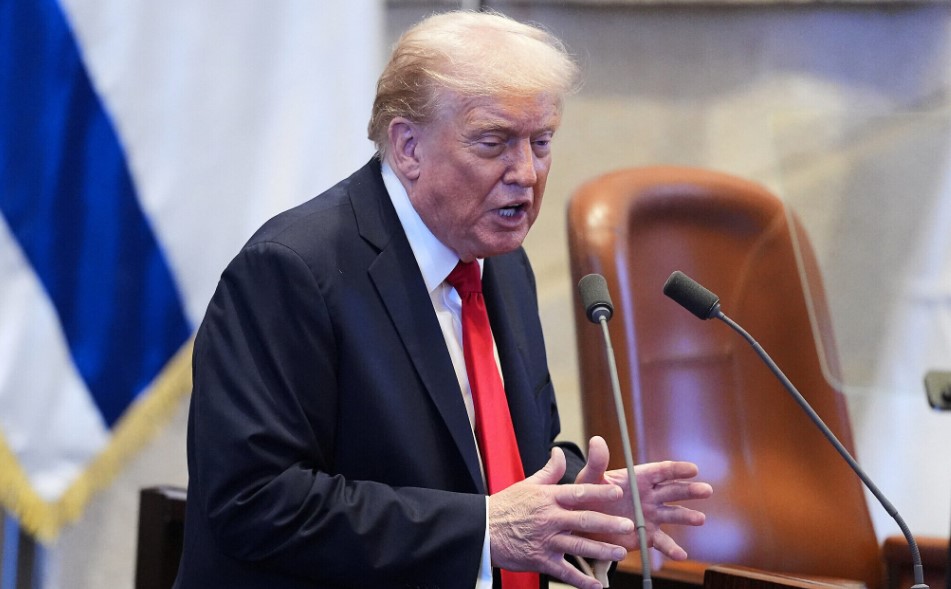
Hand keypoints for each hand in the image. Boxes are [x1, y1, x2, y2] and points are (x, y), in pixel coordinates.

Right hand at [487, 447, 635, 588]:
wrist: (482, 531)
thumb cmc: (505, 506)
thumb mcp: (527, 485)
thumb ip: (549, 472)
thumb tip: (559, 453)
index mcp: (548, 498)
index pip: (577, 493)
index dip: (598, 493)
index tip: (617, 492)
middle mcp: (550, 519)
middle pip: (584, 520)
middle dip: (608, 524)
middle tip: (628, 525)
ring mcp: (546, 541)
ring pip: (579, 546)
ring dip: (602, 550)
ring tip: (620, 552)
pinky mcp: (541, 560)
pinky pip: (565, 572)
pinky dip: (582, 580)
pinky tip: (597, 585)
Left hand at [574, 436, 712, 559]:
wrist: (582, 523)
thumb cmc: (586, 496)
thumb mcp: (589, 479)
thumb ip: (596, 462)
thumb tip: (596, 440)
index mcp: (638, 478)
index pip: (661, 471)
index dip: (677, 470)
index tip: (693, 469)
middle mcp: (649, 496)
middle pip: (673, 491)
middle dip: (689, 490)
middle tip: (706, 490)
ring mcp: (650, 516)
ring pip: (673, 514)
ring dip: (687, 516)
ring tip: (700, 519)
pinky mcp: (646, 535)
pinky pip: (662, 542)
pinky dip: (672, 549)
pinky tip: (681, 555)